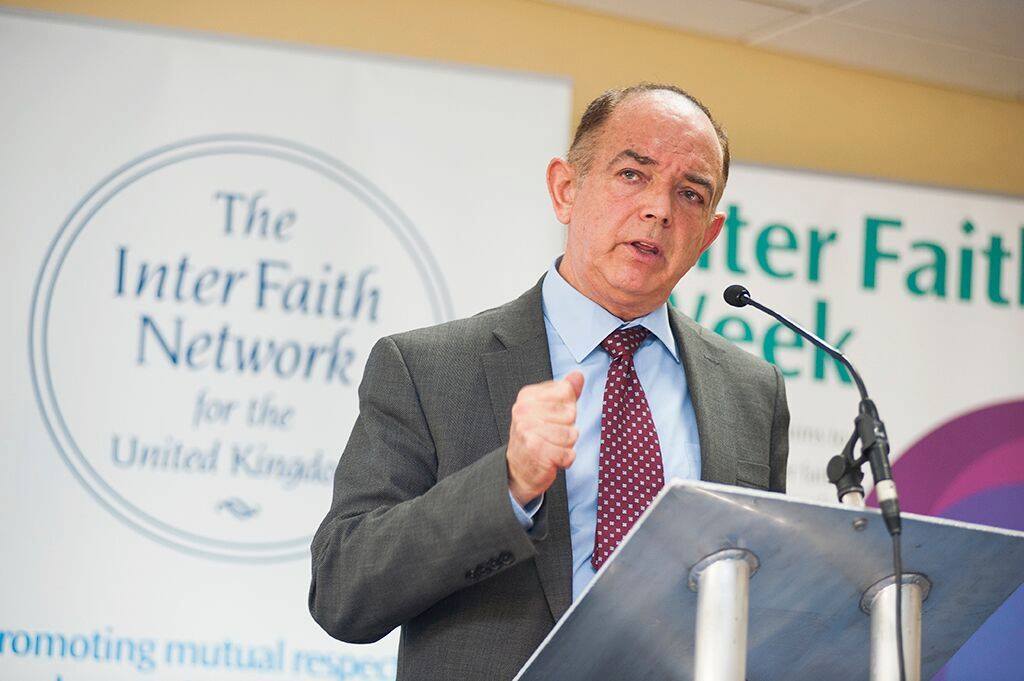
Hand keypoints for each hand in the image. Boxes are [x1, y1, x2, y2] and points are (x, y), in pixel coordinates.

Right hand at [506, 371, 583, 506]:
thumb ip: (566, 392)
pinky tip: (552, 459)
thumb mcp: (549, 409)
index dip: (568, 407)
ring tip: (551, 447)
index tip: (554, 418)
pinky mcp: (535, 450)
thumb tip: (578, 375)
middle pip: (570, 413)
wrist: (518, 469)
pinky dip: (565, 460)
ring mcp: (527, 430)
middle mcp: (524, 410)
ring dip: (566, 445)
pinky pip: (568, 454)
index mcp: (527, 395)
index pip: (566, 391)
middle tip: (551, 435)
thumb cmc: (537, 436)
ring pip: (571, 434)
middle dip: (568, 428)